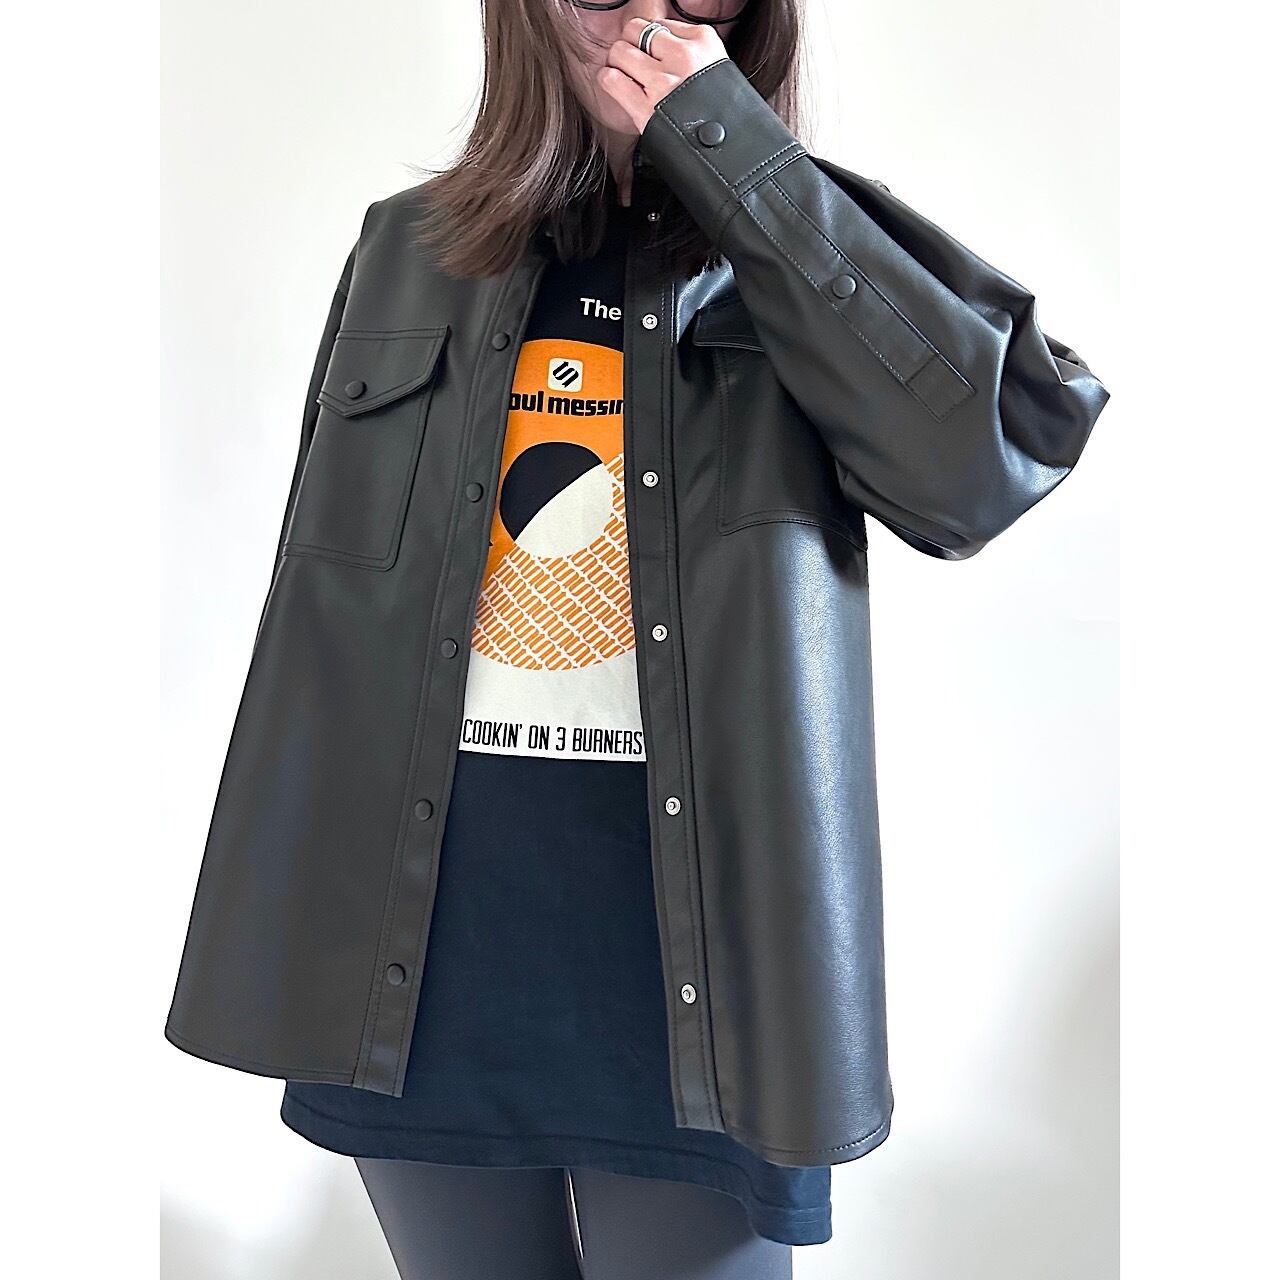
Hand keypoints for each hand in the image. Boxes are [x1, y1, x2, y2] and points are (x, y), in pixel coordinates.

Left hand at [597, 17, 729, 133]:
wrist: (729, 153)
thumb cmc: (726, 114)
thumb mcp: (719, 68)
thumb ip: (694, 52)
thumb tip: (665, 43)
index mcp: (703, 41)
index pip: (660, 24)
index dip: (651, 39)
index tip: (653, 52)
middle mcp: (682, 57)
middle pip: (635, 31)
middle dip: (631, 44)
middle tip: (634, 60)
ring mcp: (663, 82)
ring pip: (620, 51)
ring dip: (617, 62)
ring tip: (625, 73)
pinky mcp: (646, 109)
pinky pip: (612, 80)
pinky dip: (608, 80)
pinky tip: (615, 84)